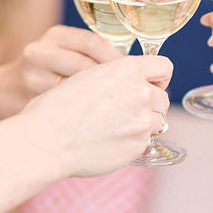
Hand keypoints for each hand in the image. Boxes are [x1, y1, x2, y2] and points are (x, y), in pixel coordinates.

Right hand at [7, 24, 122, 109]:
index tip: (133, 76)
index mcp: (56, 35)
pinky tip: (97, 119)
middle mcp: (41, 50)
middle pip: (85, 65)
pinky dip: (84, 113)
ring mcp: (32, 75)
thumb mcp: (64, 53)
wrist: (3, 92)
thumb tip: (136, 70)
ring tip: (115, 109)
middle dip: (110, 83)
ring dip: (99, 100)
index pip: (92, 43)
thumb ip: (91, 56)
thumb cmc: (46, 73)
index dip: (115, 60)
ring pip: (74, 88)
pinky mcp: (29, 98)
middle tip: (129, 97)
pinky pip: (64, 106)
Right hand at [25, 55, 171, 175]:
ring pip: (158, 121)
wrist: (48, 138)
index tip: (151, 84)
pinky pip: (144, 142)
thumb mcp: (88, 76)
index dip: (158, 77)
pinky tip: (111, 141)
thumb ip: (117, 76)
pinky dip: (132, 142)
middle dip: (149, 104)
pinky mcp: (137, 145)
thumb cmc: (59, 107)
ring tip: (117, 127)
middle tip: (127, 111)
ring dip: (143, 123)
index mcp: (127, 69)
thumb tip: (132, 82)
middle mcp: (140, 92)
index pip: (164, 67)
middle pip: (162, 97)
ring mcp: (141, 121)